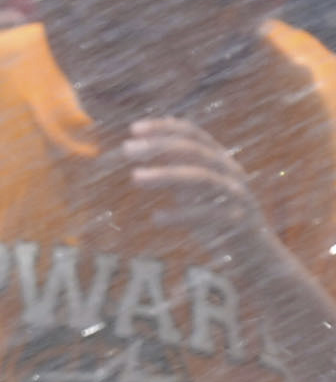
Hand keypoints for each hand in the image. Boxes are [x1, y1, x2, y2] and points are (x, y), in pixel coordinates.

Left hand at [121, 116, 278, 263]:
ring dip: (166, 174)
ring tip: (134, 177)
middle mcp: (231, 173)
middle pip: (196, 151)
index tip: (134, 129)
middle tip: (127, 149)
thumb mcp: (196, 188)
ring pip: (202, 178)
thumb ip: (179, 165)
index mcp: (221, 162)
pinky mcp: (238, 223)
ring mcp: (237, 196)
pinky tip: (156, 218)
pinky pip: (209, 215)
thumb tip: (155, 137)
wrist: (255, 253)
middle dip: (161, 147)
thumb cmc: (219, 218)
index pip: (194, 135)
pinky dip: (181, 215)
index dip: (165, 128)